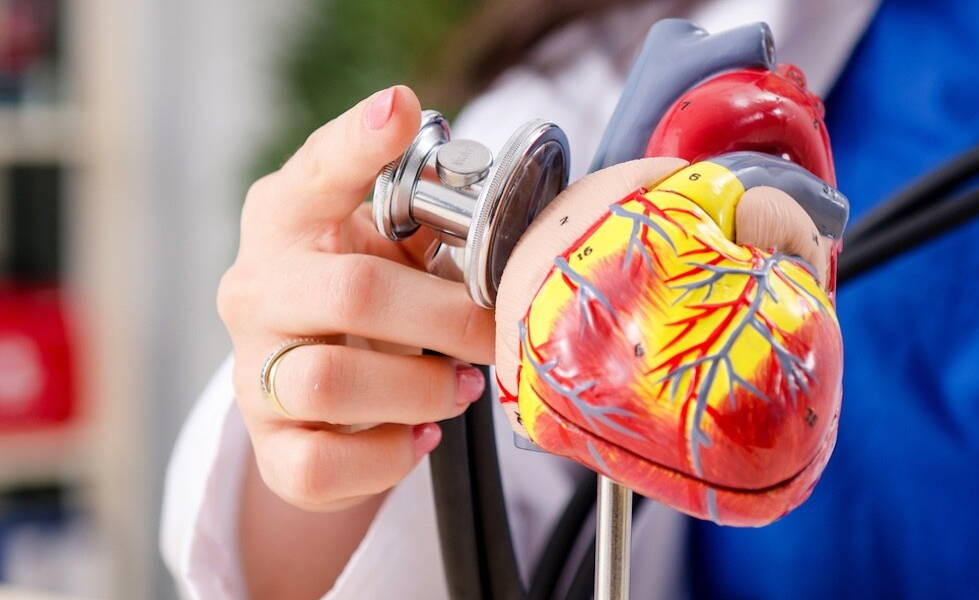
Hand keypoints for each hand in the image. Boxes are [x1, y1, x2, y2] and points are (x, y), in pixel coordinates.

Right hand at [218, 86, 494, 512]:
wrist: (312, 400)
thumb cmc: (362, 304)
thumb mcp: (386, 249)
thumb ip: (429, 224)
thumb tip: (506, 217)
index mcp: (288, 221)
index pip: (316, 171)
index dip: (359, 142)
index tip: (401, 110)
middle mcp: (257, 290)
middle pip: (352, 293)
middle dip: (447, 318)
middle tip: (495, 333)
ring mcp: (253, 371)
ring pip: (332, 382)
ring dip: (420, 389)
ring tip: (460, 387)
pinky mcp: (269, 447)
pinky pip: (321, 465)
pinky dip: (388, 456)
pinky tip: (419, 438)